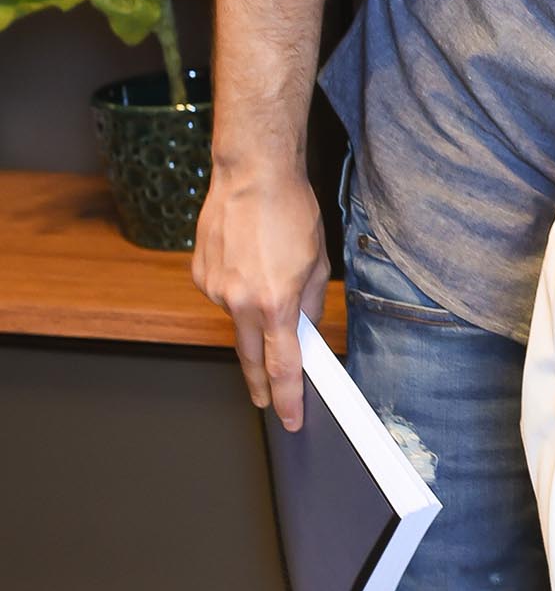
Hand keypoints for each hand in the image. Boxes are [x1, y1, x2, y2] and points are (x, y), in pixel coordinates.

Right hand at [192, 164, 330, 428]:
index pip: (282, 365)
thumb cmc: (291, 210)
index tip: (290, 418)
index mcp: (275, 302)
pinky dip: (237, 289)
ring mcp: (214, 288)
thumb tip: (304, 332)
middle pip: (250, 358)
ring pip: (237, 319)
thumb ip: (311, 305)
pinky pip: (223, 294)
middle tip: (269, 401)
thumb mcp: (318, 262)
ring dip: (253, 313)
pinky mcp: (199, 274)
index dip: (288, 396)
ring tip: (268, 275)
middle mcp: (239, 301)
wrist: (252, 173)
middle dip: (261, 384)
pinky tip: (248, 262)